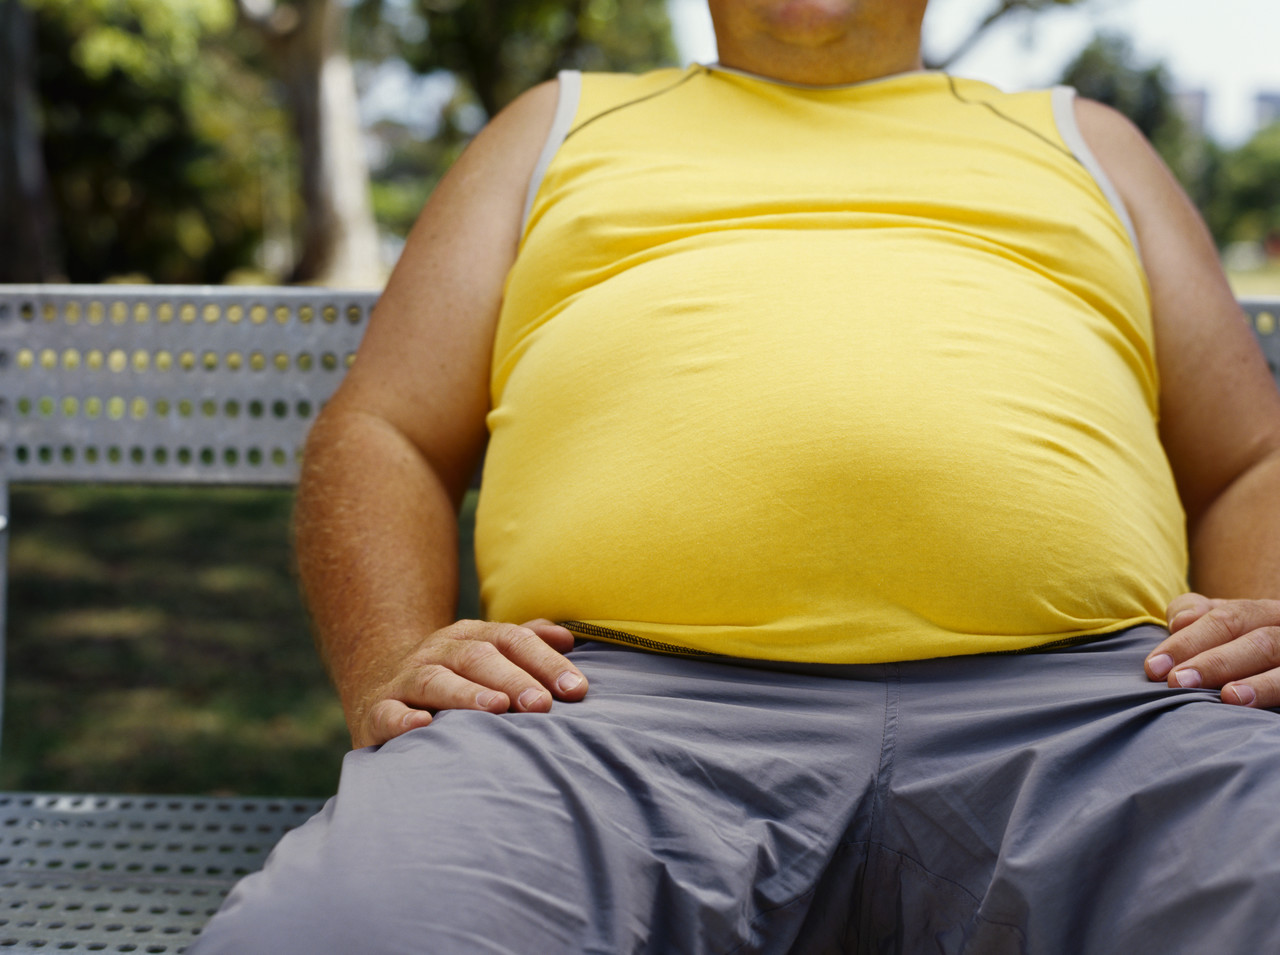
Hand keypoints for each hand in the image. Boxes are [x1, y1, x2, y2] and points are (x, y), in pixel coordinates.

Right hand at [354, 618, 587, 747]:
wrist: (380, 687)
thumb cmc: (454, 676)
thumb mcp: (488, 652)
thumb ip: (527, 643)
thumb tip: (568, 637)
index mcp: (470, 636)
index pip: (512, 640)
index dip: (545, 661)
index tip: (575, 689)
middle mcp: (438, 652)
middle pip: (477, 657)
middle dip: (513, 679)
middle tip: (542, 704)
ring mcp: (406, 679)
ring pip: (435, 679)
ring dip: (466, 694)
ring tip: (496, 709)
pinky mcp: (378, 711)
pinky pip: (389, 712)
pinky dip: (404, 719)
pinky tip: (423, 726)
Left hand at [1144, 593, 1279, 706]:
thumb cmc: (1244, 645)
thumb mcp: (1224, 626)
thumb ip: (1198, 616)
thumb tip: (1179, 621)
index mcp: (1263, 612)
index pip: (1224, 619)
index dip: (1187, 642)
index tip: (1154, 667)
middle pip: (1258, 641)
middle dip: (1215, 662)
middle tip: (1177, 682)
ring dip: (1259, 683)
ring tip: (1228, 697)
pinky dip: (1277, 694)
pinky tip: (1256, 707)